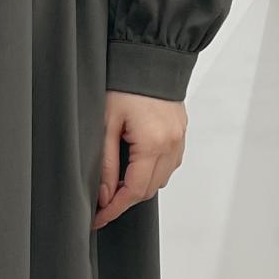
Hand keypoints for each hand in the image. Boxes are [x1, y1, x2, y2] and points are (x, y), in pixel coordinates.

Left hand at [93, 91, 186, 230]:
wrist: (151, 58)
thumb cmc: (126, 84)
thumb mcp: (106, 123)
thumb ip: (105, 163)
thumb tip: (104, 195)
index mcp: (153, 144)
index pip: (133, 191)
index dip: (114, 209)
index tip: (98, 219)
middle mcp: (171, 146)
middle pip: (147, 190)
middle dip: (124, 200)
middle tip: (101, 202)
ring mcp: (179, 141)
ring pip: (159, 180)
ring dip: (138, 186)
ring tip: (115, 182)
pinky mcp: (181, 135)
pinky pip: (168, 165)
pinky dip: (151, 172)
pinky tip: (134, 166)